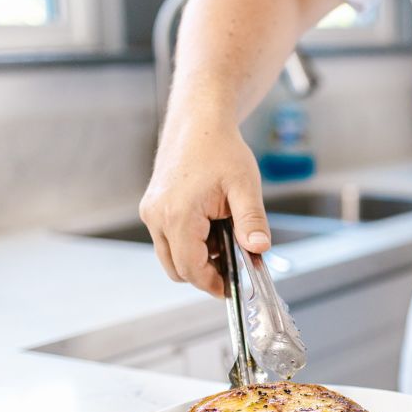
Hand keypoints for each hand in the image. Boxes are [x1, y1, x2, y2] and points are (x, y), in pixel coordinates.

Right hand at [139, 121, 269, 297]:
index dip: (214, 284)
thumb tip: (260, 249)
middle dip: (206, 273)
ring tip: (226, 239)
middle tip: (235, 265)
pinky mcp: (152, 208)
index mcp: (178, 215)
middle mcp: (157, 216)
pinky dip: (189, 244)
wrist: (199, 123)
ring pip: (171, 256)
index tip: (232, 288)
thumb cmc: (221, 150)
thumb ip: (252, 220)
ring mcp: (151, 212)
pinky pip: (168, 240)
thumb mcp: (245, 186)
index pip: (192, 269)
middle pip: (178, 269)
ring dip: (197, 259)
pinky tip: (212, 228)